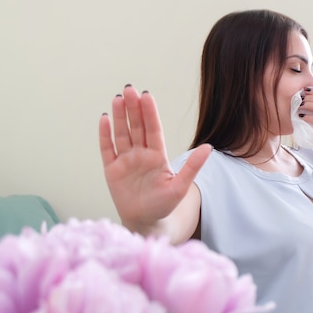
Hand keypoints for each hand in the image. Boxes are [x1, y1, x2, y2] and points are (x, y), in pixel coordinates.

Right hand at [99, 85, 210, 233]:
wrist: (146, 222)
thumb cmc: (164, 205)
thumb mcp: (180, 187)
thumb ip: (192, 167)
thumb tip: (209, 148)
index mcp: (157, 156)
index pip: (153, 130)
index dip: (149, 113)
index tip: (146, 96)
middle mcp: (141, 154)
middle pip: (136, 127)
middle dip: (133, 108)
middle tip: (129, 89)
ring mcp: (126, 160)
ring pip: (122, 134)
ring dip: (119, 117)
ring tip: (117, 98)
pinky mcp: (112, 170)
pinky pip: (107, 149)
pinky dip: (105, 135)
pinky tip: (104, 119)